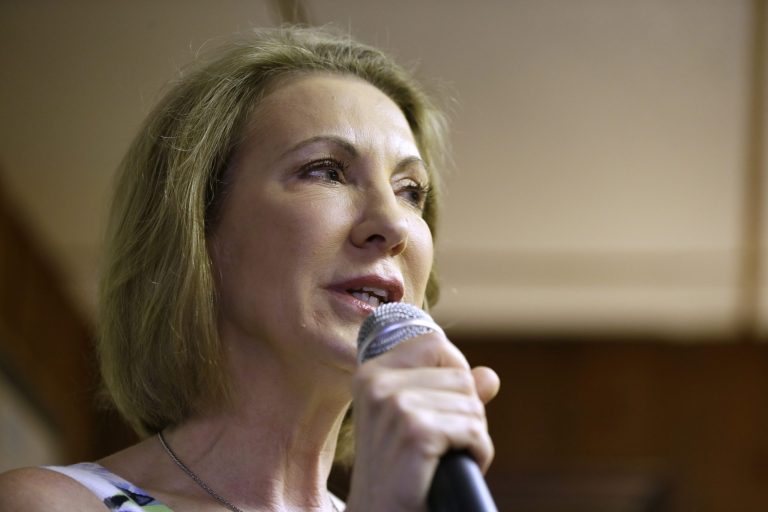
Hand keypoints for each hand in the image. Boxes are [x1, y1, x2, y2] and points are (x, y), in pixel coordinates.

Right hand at [345, 331, 499, 511]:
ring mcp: (396, 406)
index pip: (435, 344)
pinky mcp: (417, 432)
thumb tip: (490, 376)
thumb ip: (450, 393)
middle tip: (440, 445)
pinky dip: (477, 454)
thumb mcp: (416, 423)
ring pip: (473, 405)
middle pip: (461, 377)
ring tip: (442, 459)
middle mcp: (379, 384)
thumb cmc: (398, 473)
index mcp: (372, 374)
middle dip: (466, 412)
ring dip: (471, 437)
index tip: (441, 409)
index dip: (454, 374)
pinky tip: (452, 469)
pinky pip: (474, 431)